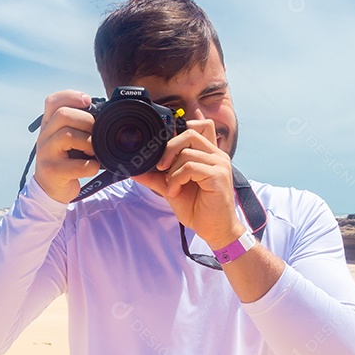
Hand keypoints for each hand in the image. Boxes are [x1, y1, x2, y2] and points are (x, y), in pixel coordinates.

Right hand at [33, 90, 101, 203]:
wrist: (50, 189)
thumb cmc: (65, 161)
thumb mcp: (66, 140)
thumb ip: (77, 125)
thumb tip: (103, 114)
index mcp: (48, 125)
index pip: (53, 101)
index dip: (71, 96)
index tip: (88, 102)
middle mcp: (44, 136)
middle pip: (62, 115)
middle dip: (86, 121)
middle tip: (95, 132)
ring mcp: (46, 154)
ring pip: (67, 135)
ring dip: (88, 142)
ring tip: (93, 151)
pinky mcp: (53, 171)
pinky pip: (78, 164)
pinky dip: (92, 166)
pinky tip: (93, 167)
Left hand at [132, 109, 242, 248]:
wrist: (214, 229)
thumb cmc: (198, 208)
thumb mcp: (171, 188)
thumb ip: (156, 177)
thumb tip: (135, 170)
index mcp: (209, 153)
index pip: (200, 125)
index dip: (180, 131)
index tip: (165, 152)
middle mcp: (217, 155)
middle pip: (190, 133)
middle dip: (169, 148)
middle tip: (160, 167)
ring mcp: (219, 164)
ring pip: (187, 152)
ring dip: (171, 171)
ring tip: (171, 187)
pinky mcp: (218, 176)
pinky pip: (190, 167)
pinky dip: (176, 179)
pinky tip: (175, 191)